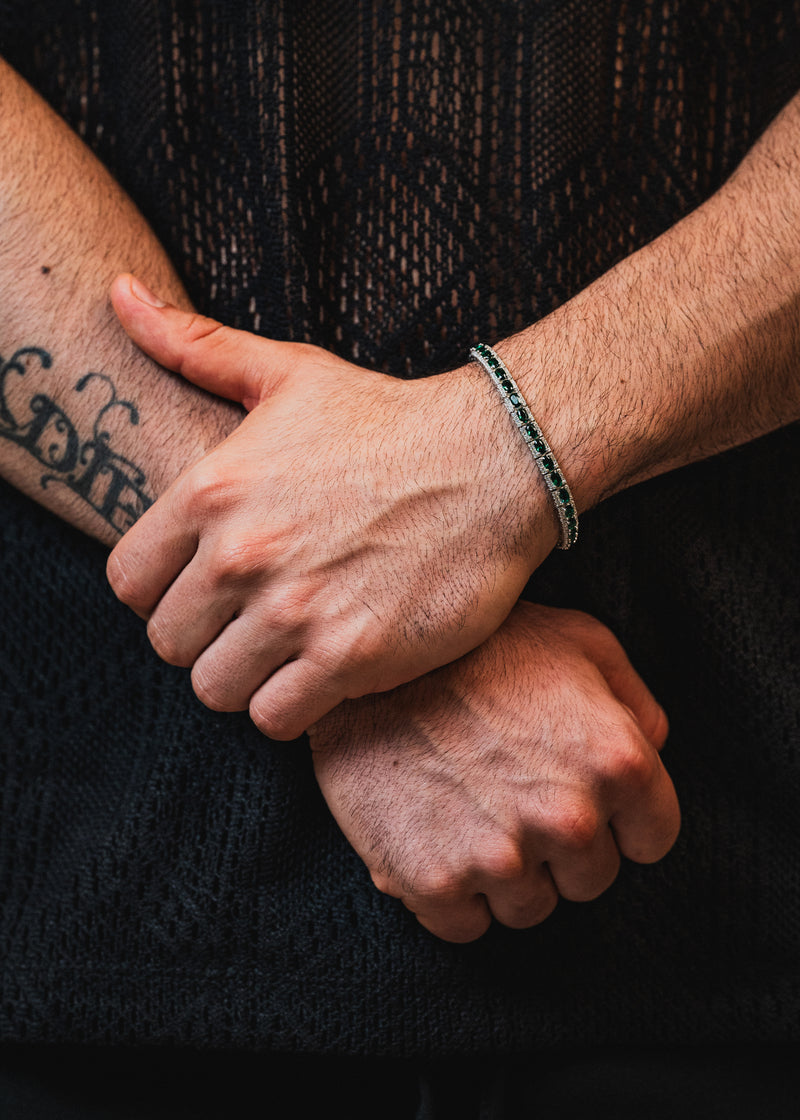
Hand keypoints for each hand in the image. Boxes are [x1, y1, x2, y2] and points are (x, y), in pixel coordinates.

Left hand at [106, 275, 556, 738]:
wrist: (496, 460)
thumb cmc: (389, 420)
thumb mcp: (287, 372)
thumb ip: (196, 346)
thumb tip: (119, 296)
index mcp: (212, 490)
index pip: (128, 582)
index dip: (160, 592)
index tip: (202, 587)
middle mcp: (243, 554)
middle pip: (168, 643)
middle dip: (203, 637)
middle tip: (250, 621)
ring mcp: (296, 609)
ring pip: (215, 689)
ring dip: (246, 677)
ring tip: (286, 648)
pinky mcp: (351, 656)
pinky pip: (276, 718)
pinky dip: (293, 706)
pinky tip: (322, 672)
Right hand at [309, 603, 678, 942]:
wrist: (367, 663)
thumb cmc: (478, 645)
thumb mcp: (578, 640)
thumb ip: (633, 699)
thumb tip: (654, 747)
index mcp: (617, 760)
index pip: (652, 839)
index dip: (618, 819)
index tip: (578, 797)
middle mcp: (569, 817)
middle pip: (590, 879)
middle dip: (560, 847)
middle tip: (514, 795)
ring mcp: (501, 856)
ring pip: (530, 907)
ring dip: (506, 873)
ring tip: (471, 810)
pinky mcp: (434, 882)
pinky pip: (466, 926)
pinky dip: (452, 894)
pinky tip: (437, 837)